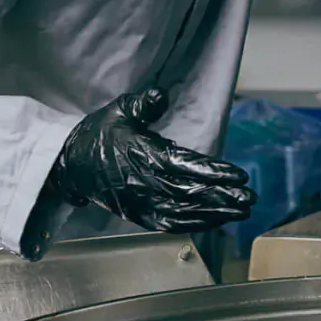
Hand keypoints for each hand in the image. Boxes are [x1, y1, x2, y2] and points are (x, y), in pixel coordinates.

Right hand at [49, 88, 254, 232]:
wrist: (70, 166)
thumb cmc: (98, 135)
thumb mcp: (118, 111)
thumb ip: (142, 103)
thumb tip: (160, 95)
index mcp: (142, 155)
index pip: (185, 166)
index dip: (214, 172)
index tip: (240, 176)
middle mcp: (144, 183)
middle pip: (190, 193)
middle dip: (223, 198)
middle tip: (250, 199)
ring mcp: (141, 203)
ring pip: (184, 213)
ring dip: (215, 215)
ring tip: (241, 213)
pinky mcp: (138, 215)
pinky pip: (170, 224)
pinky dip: (194, 225)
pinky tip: (214, 223)